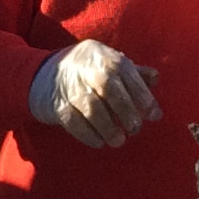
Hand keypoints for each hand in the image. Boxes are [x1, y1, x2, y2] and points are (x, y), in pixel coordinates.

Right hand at [29, 39, 161, 148]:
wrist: (42, 76)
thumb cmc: (85, 71)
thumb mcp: (108, 64)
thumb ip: (133, 71)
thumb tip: (156, 78)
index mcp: (103, 56)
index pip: (127, 74)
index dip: (143, 96)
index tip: (155, 115)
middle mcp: (86, 67)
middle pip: (110, 90)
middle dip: (127, 113)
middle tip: (135, 129)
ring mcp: (69, 86)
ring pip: (92, 109)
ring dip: (109, 128)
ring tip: (118, 140)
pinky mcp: (56, 105)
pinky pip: (74, 122)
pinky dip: (89, 135)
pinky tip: (99, 142)